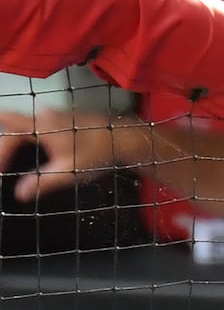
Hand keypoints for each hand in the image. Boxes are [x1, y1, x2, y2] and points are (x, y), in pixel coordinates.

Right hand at [0, 109, 122, 203]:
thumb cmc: (99, 152)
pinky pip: (36, 128)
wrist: (124, 138)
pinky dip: (27, 142)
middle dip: (3, 150)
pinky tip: (28, 158)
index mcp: (43, 125)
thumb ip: (43, 182)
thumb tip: (21, 193)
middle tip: (1, 168)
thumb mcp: (70, 171)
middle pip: (13, 129)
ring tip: (7, 165)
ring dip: (14, 145)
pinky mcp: (62, 120)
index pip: (7, 130)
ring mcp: (54, 116)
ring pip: (24, 128)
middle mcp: (46, 116)